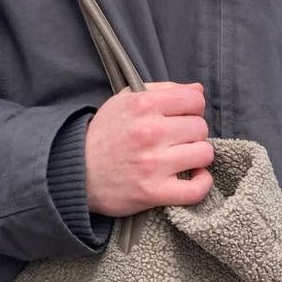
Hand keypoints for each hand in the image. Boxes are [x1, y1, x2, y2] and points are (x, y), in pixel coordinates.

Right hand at [85, 82, 214, 216]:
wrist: (77, 170)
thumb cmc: (105, 132)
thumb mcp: (127, 100)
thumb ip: (163, 90)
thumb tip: (198, 89)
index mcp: (143, 105)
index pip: (195, 99)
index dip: (194, 107)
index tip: (184, 115)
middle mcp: (150, 131)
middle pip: (200, 127)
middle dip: (193, 132)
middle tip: (179, 138)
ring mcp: (153, 164)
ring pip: (204, 153)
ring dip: (197, 156)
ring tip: (184, 156)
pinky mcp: (153, 192)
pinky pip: (196, 190)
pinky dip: (202, 184)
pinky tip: (194, 176)